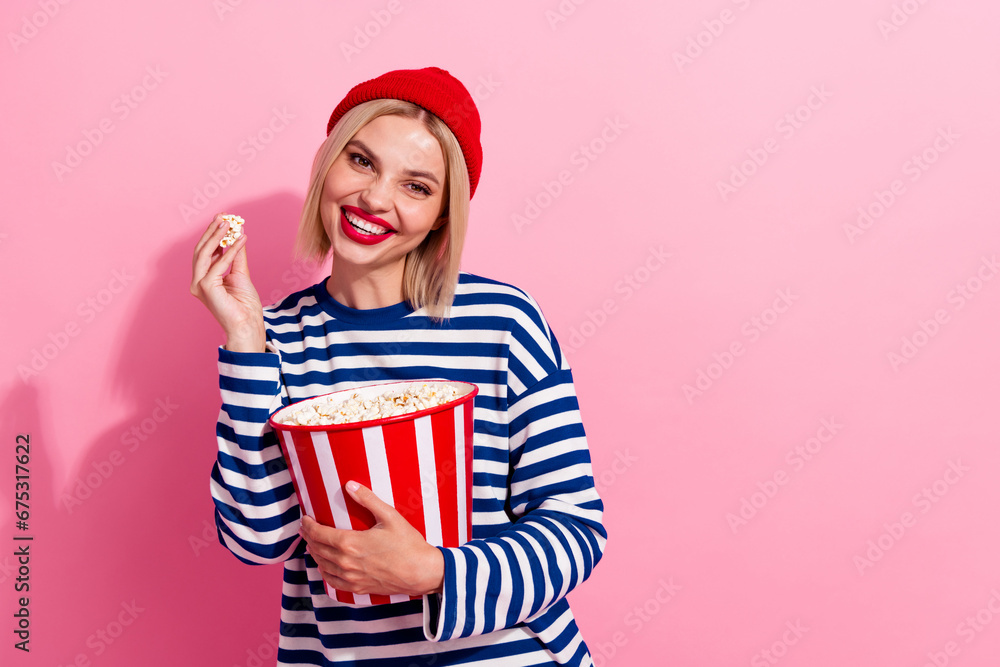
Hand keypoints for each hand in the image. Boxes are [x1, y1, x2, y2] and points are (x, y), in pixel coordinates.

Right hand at [190, 213, 265, 351]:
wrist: (247, 324)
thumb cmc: (244, 305)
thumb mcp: (241, 274)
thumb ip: (236, 255)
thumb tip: (238, 234)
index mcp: (203, 278)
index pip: (205, 251)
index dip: (213, 234)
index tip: (223, 219)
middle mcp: (197, 281)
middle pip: (201, 250)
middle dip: (212, 231)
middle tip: (223, 216)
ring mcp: (199, 284)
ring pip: (204, 253)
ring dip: (218, 236)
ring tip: (229, 223)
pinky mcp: (205, 287)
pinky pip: (218, 263)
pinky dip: (230, 250)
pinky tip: (241, 240)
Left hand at [299, 482, 444, 596]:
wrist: (421, 572)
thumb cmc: (408, 544)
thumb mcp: (390, 516)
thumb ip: (367, 499)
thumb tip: (350, 484)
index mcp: (351, 543)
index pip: (320, 534)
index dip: (308, 525)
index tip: (305, 519)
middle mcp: (346, 562)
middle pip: (318, 549)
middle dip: (308, 537)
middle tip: (305, 529)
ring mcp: (351, 577)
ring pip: (323, 565)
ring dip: (314, 553)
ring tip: (312, 544)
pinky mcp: (358, 588)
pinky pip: (333, 582)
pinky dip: (324, 572)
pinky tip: (324, 567)